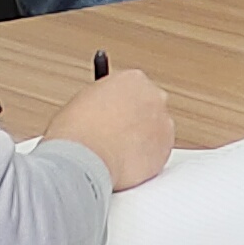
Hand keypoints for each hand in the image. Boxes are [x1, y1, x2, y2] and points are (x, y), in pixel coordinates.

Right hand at [48, 66, 172, 190]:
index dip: (121, 105)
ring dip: (141, 141)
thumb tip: (102, 110)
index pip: (133, 88)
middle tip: (118, 135)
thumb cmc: (76, 131)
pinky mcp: (167, 148)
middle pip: (149, 107)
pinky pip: (157, 154)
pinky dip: (144, 160)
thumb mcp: (82, 102)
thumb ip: (101, 101)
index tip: (115, 114)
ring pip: (155, 132)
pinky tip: (124, 165)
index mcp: (132, 79)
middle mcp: (154, 96)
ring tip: (116, 153)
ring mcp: (164, 122)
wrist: (84, 158)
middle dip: (136, 121)